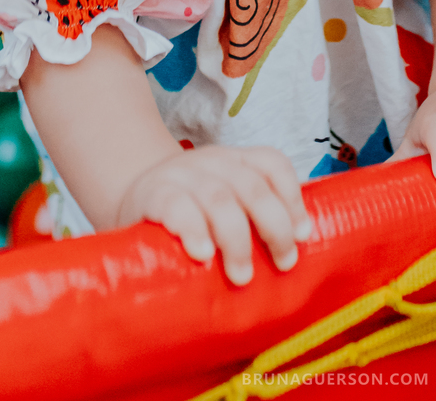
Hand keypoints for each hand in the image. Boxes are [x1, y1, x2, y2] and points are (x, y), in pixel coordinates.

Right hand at [116, 144, 313, 285]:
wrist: (132, 194)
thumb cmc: (191, 209)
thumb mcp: (224, 201)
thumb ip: (253, 216)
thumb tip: (295, 251)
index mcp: (235, 160)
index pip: (272, 163)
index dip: (292, 197)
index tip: (304, 235)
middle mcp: (213, 162)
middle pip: (252, 187)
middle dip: (275, 227)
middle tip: (284, 263)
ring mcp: (182, 175)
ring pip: (219, 199)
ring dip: (237, 239)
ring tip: (243, 275)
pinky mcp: (153, 194)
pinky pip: (176, 206)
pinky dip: (193, 229)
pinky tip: (203, 254)